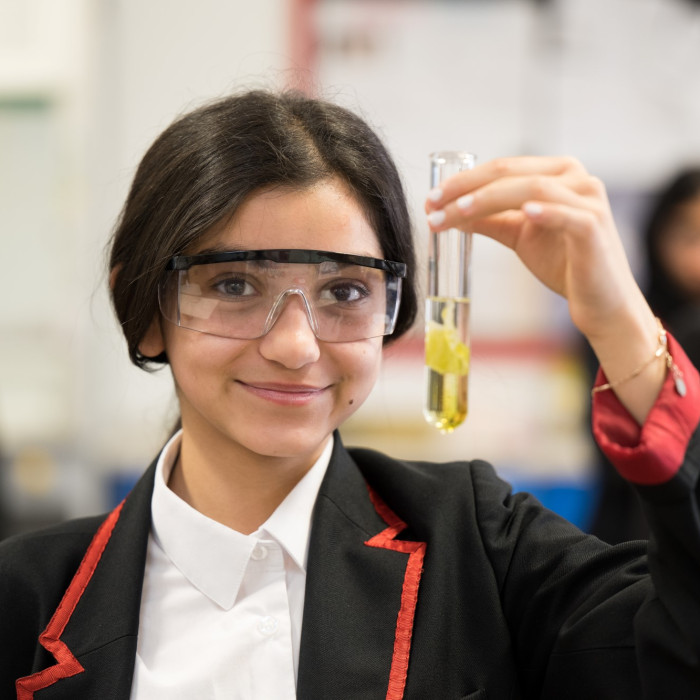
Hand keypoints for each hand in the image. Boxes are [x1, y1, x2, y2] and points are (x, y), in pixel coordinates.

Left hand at [424, 156, 662, 422]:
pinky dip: (545, 212)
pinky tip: (524, 213)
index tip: (430, 199)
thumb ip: (488, 220)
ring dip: (488, 200)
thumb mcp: (518, 236)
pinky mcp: (594, 227)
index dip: (463, 181)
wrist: (599, 301)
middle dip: (466, 189)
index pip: (501, 168)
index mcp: (556, 173)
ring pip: (531, 189)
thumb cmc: (563, 263)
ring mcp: (588, 200)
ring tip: (458, 213)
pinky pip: (567, 215)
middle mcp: (575, 177)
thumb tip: (448, 212)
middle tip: (433, 205)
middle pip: (510, 173)